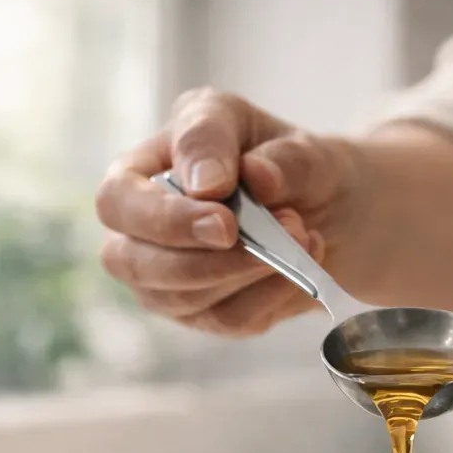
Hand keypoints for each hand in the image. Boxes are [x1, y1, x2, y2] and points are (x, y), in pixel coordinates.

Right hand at [94, 87, 368, 334]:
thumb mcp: (278, 134)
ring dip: (245, 268)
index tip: (222, 204)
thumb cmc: (288, 162)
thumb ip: (252, 149)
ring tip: (301, 232)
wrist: (336, 207)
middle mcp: (142, 233)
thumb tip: (225, 179)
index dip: (164, 213)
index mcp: (141, 173)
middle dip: (198, 255)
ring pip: (182, 297)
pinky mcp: (209, 315)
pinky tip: (302, 263)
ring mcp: (171, 281)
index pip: (117, 199)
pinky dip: (272, 291)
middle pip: (131, 262)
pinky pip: (230, 318)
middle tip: (259, 230)